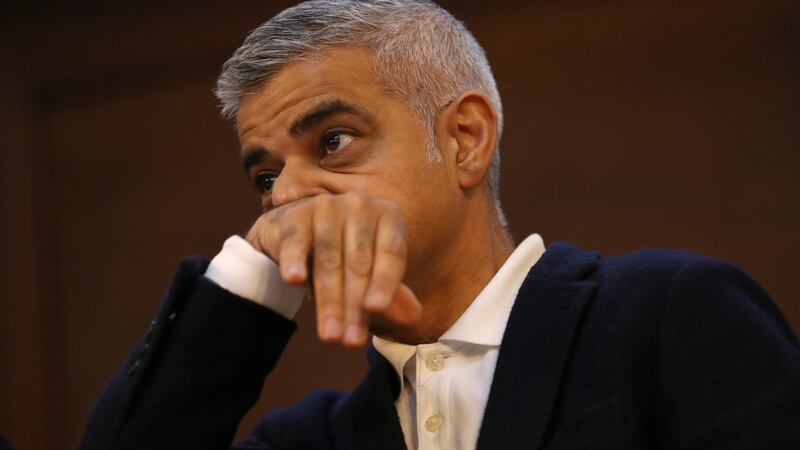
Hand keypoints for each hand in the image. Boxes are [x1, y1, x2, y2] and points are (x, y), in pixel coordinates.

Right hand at [245, 192, 421, 346]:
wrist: (300, 236)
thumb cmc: (347, 257)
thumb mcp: (373, 276)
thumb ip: (393, 296)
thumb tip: (412, 317)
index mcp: (389, 216)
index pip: (392, 252)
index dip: (385, 282)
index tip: (377, 309)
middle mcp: (360, 205)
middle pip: (359, 263)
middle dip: (353, 306)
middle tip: (349, 341)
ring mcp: (327, 207)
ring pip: (329, 260)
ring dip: (328, 301)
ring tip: (330, 335)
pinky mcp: (296, 215)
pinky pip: (296, 242)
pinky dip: (294, 261)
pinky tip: (293, 280)